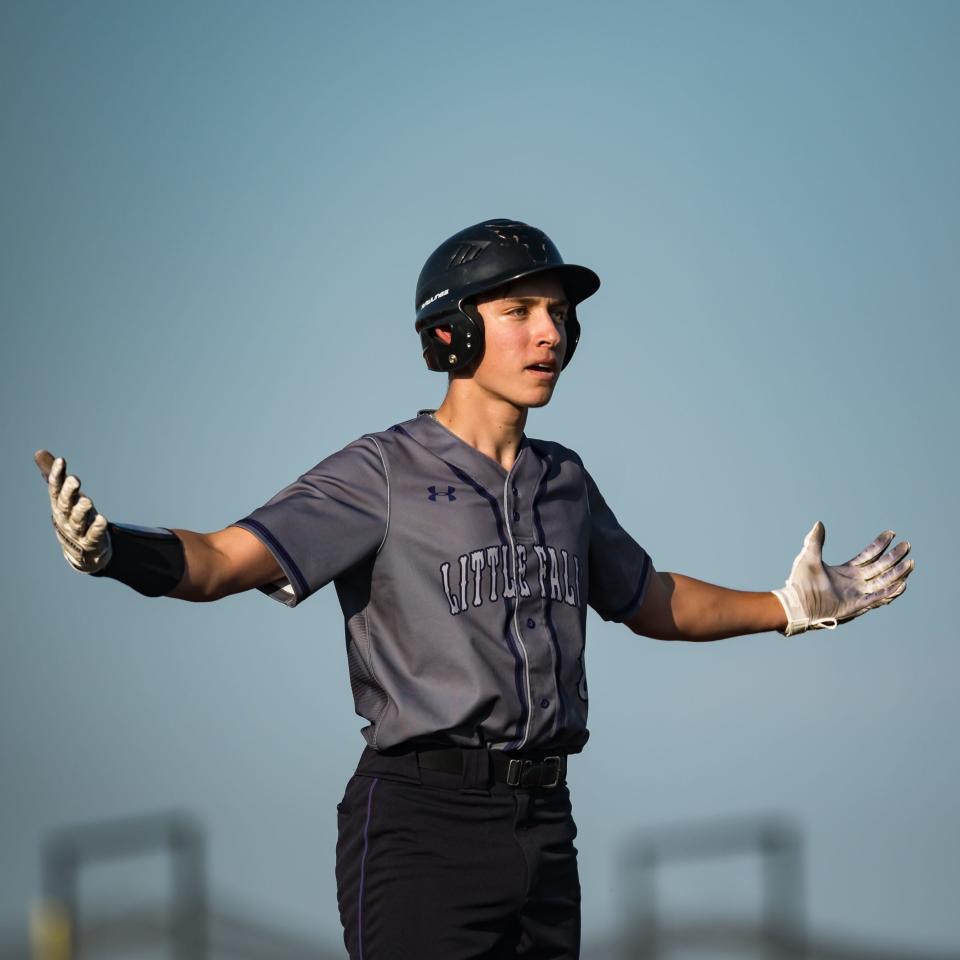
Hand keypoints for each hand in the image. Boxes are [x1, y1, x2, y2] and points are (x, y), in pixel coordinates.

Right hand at [35, 450, 112, 573]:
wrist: (80, 551)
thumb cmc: (73, 516)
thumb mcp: (65, 496)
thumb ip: (55, 475)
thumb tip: (39, 452)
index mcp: (59, 505)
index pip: (55, 488)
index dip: (57, 475)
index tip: (62, 460)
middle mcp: (66, 517)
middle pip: (65, 504)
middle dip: (68, 492)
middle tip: (75, 481)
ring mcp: (78, 531)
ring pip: (77, 520)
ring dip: (81, 511)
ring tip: (87, 502)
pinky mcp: (91, 542)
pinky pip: (93, 535)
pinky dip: (96, 528)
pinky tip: (101, 520)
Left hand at [773, 521, 913, 635]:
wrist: (797, 604)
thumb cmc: (800, 583)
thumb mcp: (808, 557)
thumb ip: (815, 541)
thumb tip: (819, 523)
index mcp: (847, 570)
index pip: (868, 555)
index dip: (880, 545)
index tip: (891, 533)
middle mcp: (855, 582)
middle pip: (880, 567)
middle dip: (894, 557)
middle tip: (907, 545)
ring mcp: (857, 593)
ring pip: (883, 582)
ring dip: (897, 573)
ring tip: (910, 563)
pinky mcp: (857, 605)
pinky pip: (877, 598)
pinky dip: (890, 592)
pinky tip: (902, 584)